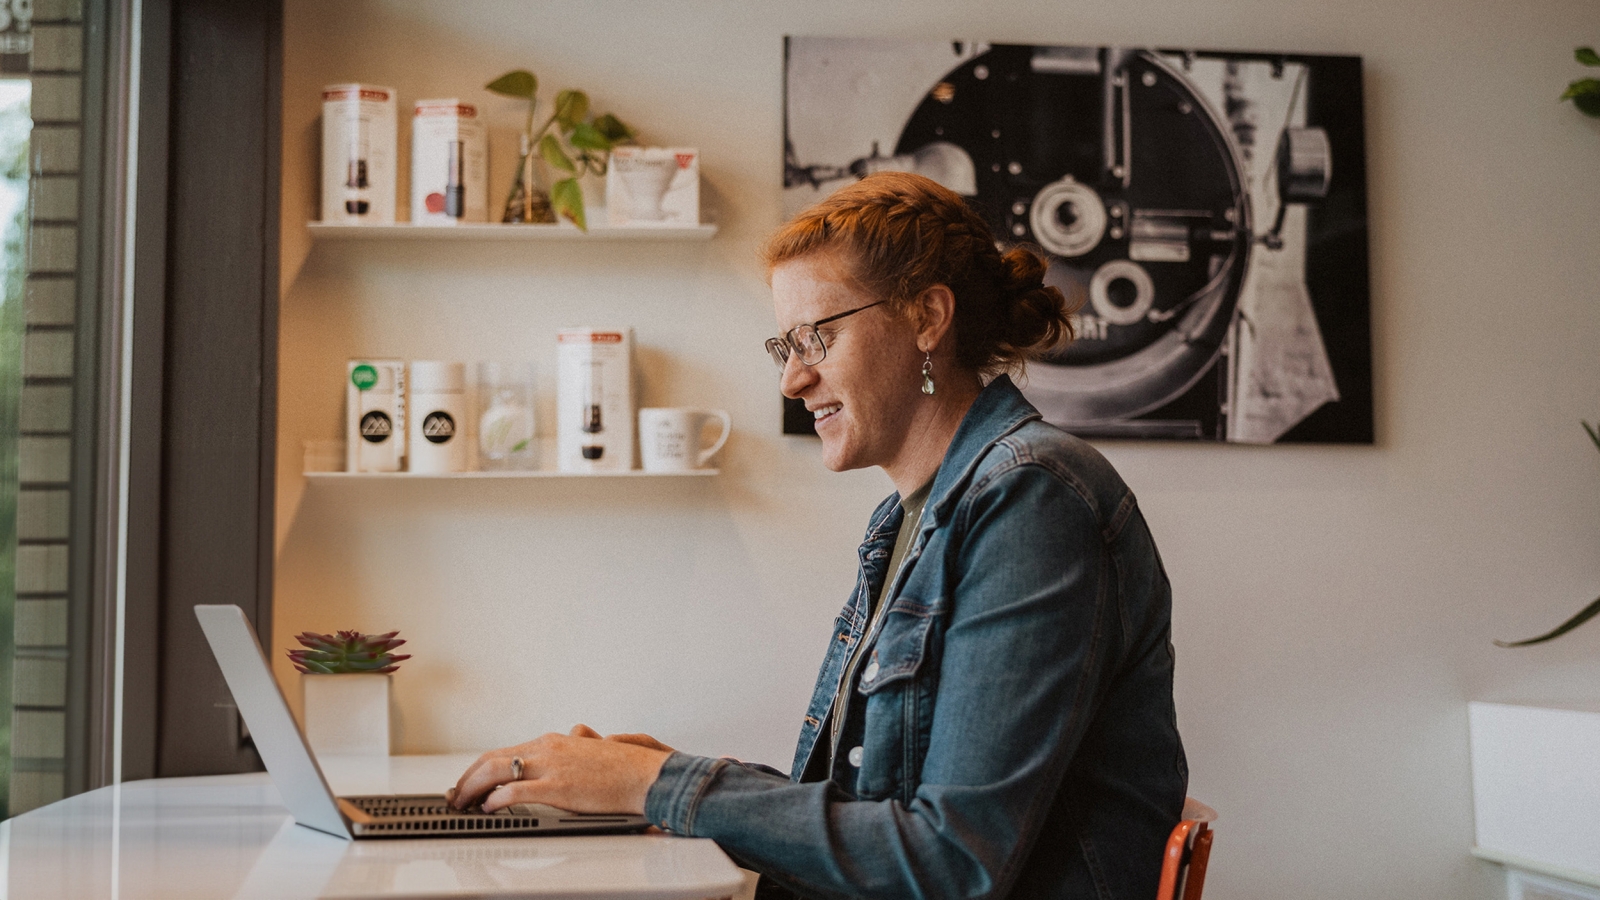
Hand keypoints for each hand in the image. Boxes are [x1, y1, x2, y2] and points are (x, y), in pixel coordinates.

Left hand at [447, 723, 671, 814]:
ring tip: (462, 803)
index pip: (506, 750)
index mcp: (556, 741)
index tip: (470, 780)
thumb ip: (580, 742)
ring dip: (472, 787)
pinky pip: (515, 791)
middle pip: (492, 758)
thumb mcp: (598, 746)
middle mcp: (548, 748)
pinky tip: (489, 808)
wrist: (648, 775)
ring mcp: (551, 766)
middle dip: (467, 777)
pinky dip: (496, 799)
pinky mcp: (557, 787)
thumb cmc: (629, 766)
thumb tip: (576, 733)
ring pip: (496, 770)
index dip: (481, 767)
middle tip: (455, 795)